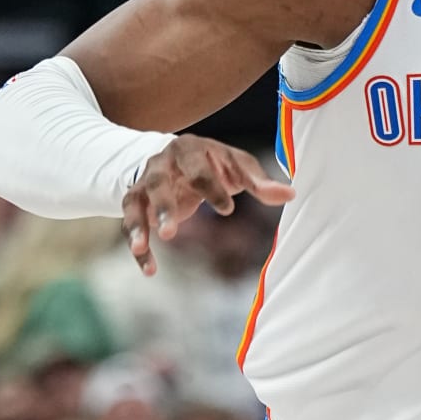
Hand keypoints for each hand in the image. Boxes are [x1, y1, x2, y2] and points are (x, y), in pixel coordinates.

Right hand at [123, 135, 288, 276]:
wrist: (176, 158)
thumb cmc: (214, 164)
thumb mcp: (237, 167)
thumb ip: (259, 182)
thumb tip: (290, 194)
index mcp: (189, 150)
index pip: (197, 168)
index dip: (211, 188)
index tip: (228, 209)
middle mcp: (161, 164)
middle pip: (157, 182)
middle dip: (162, 207)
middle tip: (170, 232)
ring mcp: (144, 183)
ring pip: (134, 202)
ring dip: (138, 225)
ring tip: (143, 247)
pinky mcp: (135, 203)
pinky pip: (130, 224)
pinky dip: (138, 248)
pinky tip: (149, 270)